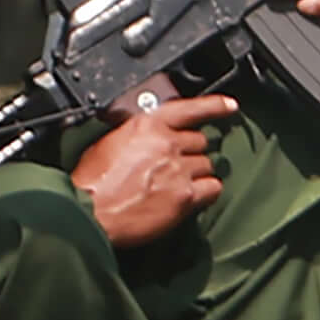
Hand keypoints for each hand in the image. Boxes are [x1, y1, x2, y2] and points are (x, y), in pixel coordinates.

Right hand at [71, 88, 236, 246]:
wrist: (89, 213)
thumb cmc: (91, 184)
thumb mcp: (109, 143)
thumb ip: (138, 136)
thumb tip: (149, 140)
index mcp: (147, 125)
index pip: (190, 108)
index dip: (214, 106)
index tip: (230, 106)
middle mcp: (167, 143)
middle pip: (200, 141)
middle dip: (191, 153)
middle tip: (175, 168)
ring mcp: (178, 169)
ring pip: (207, 165)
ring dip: (197, 174)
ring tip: (176, 187)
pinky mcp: (185, 196)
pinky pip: (213, 188)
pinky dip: (206, 193)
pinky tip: (190, 198)